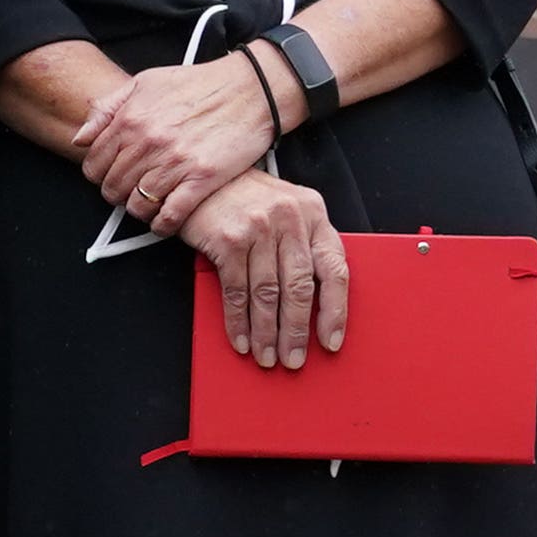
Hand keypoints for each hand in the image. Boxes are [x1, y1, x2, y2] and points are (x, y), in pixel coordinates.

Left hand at [70, 53, 284, 235]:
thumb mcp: (146, 82)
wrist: (250, 88)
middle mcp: (149, 142)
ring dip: (139, 210)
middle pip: (113, 188)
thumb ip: (108, 108)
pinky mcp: (202, 178)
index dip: (98, 175)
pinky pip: (170, 215)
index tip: (111, 176)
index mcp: (131, 119)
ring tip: (148, 204)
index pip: (93, 164)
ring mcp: (175, 162)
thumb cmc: (198, 84)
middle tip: (130, 192)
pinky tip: (164, 221)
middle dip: (117, 194)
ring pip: (138, 205)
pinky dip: (162, 225)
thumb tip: (80, 139)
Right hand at [182, 169, 344, 369]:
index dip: (335, 310)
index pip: (335, 268)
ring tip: (266, 355)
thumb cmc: (245, 200)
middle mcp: (290, 218)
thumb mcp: (286, 212)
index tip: (331, 340)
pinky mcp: (229, 239)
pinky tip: (241, 338)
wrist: (201, 178)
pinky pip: (237, 291)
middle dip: (296, 331)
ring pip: (268, 294)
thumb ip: (303, 246)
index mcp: (313, 213)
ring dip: (266, 332)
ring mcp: (259, 228)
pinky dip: (238, 321)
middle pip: (299, 288)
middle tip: (293, 358)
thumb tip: (313, 305)